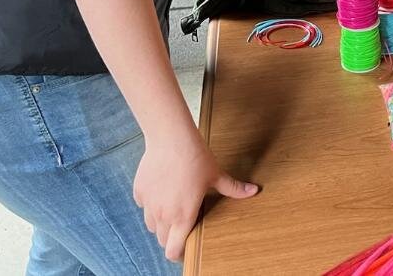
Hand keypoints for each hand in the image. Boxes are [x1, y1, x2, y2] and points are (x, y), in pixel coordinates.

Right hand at [134, 132, 258, 260]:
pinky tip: (162, 191)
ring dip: (160, 222)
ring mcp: (148, 204)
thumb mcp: (216, 175)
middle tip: (182, 226)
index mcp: (182, 216)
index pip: (173, 250)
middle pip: (162, 240)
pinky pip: (143, 206)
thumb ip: (233, 188)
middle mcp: (162, 215)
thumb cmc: (195, 157)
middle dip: (171, 238)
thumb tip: (253, 191)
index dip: (179, 254)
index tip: (186, 249)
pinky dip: (151, 203)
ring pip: (151, 225)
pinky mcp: (139, 191)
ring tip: (173, 209)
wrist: (171, 138)